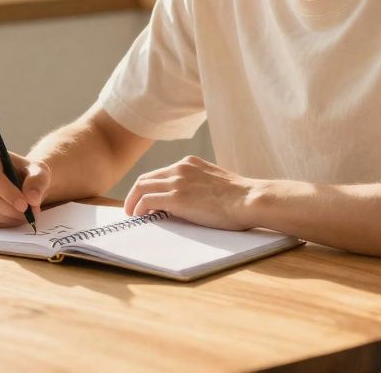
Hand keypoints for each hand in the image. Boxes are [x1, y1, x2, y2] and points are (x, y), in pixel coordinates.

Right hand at [0, 145, 51, 227]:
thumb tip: (32, 198)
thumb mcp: (39, 171)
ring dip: (9, 218)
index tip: (25, 205)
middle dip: (10, 210)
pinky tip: (14, 216)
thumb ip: (38, 181)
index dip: (8, 193)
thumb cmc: (28, 174)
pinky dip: (3, 223)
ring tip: (26, 215)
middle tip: (29, 214)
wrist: (21, 183)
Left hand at [123, 156, 260, 230]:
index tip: (145, 198)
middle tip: (131, 208)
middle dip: (135, 193)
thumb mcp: (214, 182)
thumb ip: (198, 184)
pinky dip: (139, 209)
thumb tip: (188, 199)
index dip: (149, 186)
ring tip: (132, 214)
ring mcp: (177, 182)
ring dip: (133, 201)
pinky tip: (140, 217)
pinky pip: (147, 201)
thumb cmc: (240, 197)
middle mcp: (180, 168)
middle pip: (146, 178)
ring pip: (142, 187)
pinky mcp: (176, 198)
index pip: (160, 173)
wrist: (249, 199)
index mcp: (189, 163)